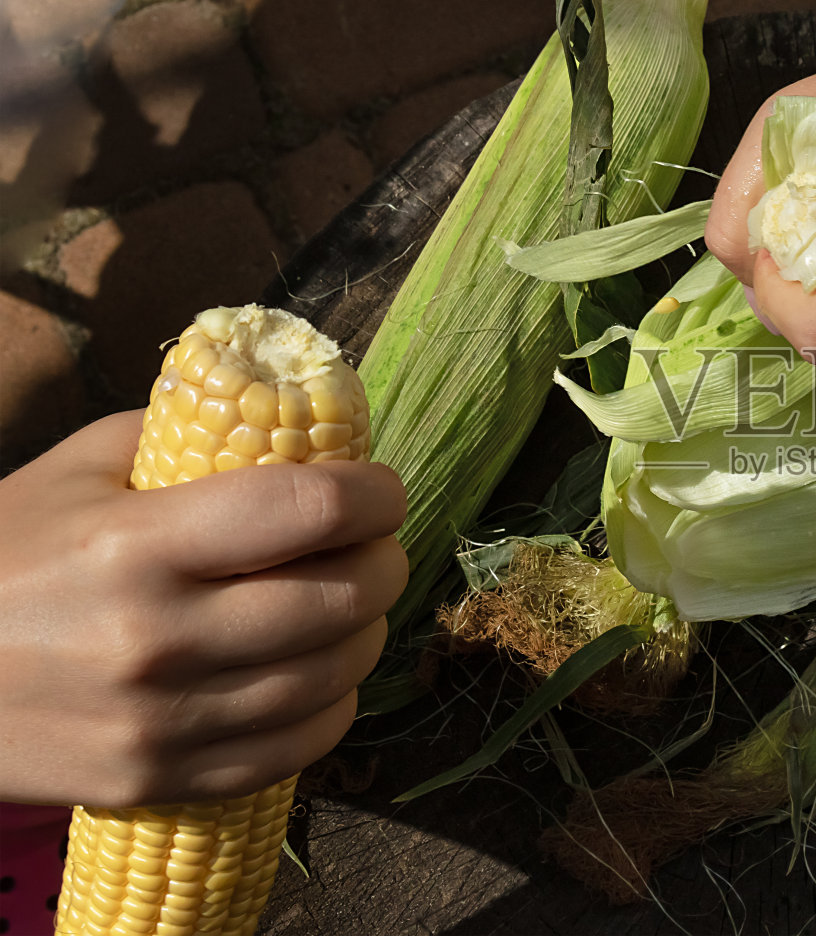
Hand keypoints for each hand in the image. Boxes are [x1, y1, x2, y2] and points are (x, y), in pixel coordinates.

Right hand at [0, 412, 407, 807]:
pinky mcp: (159, 780)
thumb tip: (294, 427)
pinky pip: (296, 748)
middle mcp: (156, 637)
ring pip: (332, 678)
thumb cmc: (0, 560)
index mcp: (136, 543)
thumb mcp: (74, 473)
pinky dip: (330, 705)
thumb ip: (186, 441)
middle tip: (376, 547)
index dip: (373, 494)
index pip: (307, 509)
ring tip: (351, 607)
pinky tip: (318, 674)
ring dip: (366, 634)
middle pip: (340, 599)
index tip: (383, 489)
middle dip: (384, 564)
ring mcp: (160, 721)